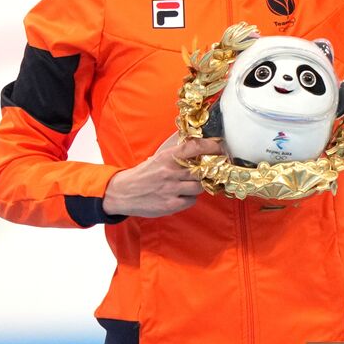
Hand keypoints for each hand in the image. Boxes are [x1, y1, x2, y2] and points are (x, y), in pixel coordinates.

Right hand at [101, 132, 223, 217]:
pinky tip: (181, 195)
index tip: (220, 147)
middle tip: (208, 171)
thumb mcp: (158, 157)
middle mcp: (170, 172)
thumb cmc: (144, 174)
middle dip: (207, 171)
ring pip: (199, 187)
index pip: (194, 147)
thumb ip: (176, 150)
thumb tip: (195, 139)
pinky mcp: (171, 204)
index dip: (211, 146)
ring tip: (190, 184)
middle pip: (201, 170)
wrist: (124, 192)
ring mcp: (171, 189)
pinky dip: (189, 198)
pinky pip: (191, 201)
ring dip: (198, 186)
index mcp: (167, 156)